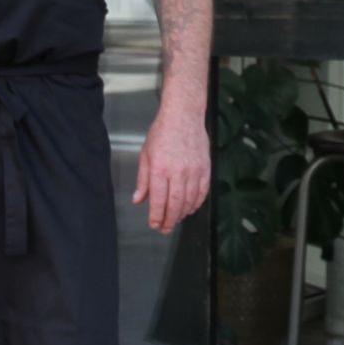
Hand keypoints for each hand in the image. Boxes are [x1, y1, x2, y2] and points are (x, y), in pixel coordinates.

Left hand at [133, 102, 209, 233]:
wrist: (184, 116)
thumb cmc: (162, 132)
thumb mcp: (146, 154)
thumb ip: (143, 180)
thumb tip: (138, 199)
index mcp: (160, 168)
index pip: (158, 200)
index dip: (156, 216)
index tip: (154, 224)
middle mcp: (178, 171)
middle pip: (175, 204)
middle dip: (169, 221)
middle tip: (165, 228)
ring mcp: (194, 170)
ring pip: (189, 201)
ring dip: (182, 214)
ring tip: (176, 219)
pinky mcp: (205, 168)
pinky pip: (202, 192)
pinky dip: (196, 203)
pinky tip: (190, 208)